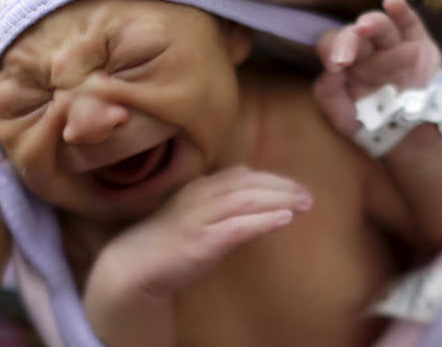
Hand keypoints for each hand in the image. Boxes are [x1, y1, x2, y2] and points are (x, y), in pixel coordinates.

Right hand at [84, 166, 311, 304]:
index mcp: (199, 187)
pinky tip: (284, 219)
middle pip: (249, 184)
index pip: (242, 175)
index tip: (294, 186)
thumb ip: (218, 203)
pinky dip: (264, 220)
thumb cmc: (166, 242)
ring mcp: (199, 217)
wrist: (133, 266)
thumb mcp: (192, 213)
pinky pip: (238, 226)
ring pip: (247, 200)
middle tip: (309, 195)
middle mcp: (200, 195)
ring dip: (280, 199)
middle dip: (282, 187)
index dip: (271, 178)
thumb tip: (252, 200)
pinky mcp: (202, 241)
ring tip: (304, 204)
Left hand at [313, 0, 439, 135]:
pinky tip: (392, 2)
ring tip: (365, 27)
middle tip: (347, 55)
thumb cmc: (369, 120)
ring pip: (381, 27)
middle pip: (355, 33)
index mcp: (344, 60)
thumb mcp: (342, 116)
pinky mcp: (418, 41)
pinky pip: (409, 22)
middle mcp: (366, 48)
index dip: (332, 50)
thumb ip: (328, 93)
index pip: (332, 45)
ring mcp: (392, 42)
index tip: (336, 65)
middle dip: (350, 40)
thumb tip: (330, 69)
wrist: (408, 132)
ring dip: (373, 25)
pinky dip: (401, 10)